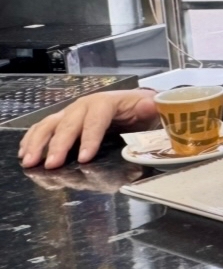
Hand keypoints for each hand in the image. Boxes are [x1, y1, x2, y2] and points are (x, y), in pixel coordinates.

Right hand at [18, 89, 159, 168]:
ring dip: (38, 143)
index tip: (85, 158)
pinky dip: (32, 139)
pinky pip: (43, 127)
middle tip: (52, 165)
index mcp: (106, 102)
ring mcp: (70, 112)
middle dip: (59, 145)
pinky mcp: (63, 120)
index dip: (90, 138)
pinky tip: (25, 152)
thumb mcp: (150, 109)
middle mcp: (84, 106)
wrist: (133, 104)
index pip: (96, 120)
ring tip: (30, 162)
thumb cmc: (140, 109)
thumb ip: (150, 108)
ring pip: (50, 125)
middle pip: (69, 124)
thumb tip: (150, 106)